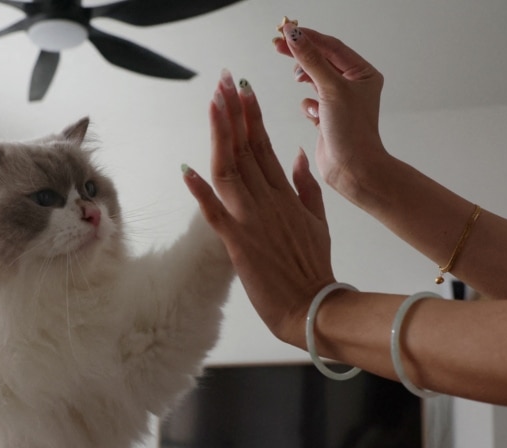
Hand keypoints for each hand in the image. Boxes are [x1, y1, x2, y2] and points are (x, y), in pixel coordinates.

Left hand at [182, 72, 335, 346]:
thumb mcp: (319, 220)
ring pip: (231, 171)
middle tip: (223, 82)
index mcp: (286, 194)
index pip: (264, 147)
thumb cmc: (313, 267)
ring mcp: (253, 220)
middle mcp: (268, 201)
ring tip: (212, 105)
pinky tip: (187, 168)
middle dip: (234, 113)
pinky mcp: (238, 243)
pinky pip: (215, 213)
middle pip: (246, 150)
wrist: (312, 306)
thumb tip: (298, 154)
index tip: (242, 90)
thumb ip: (307, 185)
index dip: (251, 117)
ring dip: (220, 136)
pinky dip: (201, 191)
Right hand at [274, 23, 388, 199]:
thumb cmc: (351, 131)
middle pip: (322, 60)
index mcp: (363, 73)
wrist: (351, 169)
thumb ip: (310, 60)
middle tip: (277, 45)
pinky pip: (311, 101)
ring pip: (315, 79)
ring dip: (305, 78)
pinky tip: (311, 113)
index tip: (285, 31)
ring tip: (297, 79)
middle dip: (301, 54)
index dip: (308, 38)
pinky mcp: (328, 117)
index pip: (331, 47)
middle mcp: (354, 85)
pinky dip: (307, 104)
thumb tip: (294, 35)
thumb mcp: (330, 88)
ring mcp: (340, 101)